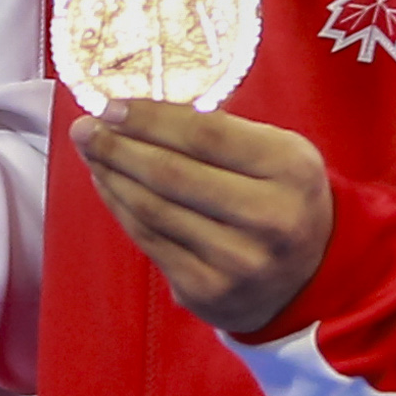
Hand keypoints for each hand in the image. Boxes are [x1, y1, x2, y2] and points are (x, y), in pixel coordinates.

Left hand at [74, 98, 334, 332]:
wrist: (311, 278)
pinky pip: (149, 240)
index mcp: (290, 169)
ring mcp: (237, 260)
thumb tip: (139, 110)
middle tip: (85, 128)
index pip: (205, 134)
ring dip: (112, 176)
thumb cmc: (283, 199)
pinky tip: (108, 186)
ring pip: (153, 209)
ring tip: (92, 153)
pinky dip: (121, 209)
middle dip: (118, 147)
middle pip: (172, 174)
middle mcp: (269, 217)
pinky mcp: (207, 290)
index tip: (112, 106)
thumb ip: (222, 132)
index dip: (151, 119)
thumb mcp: (278, 155)